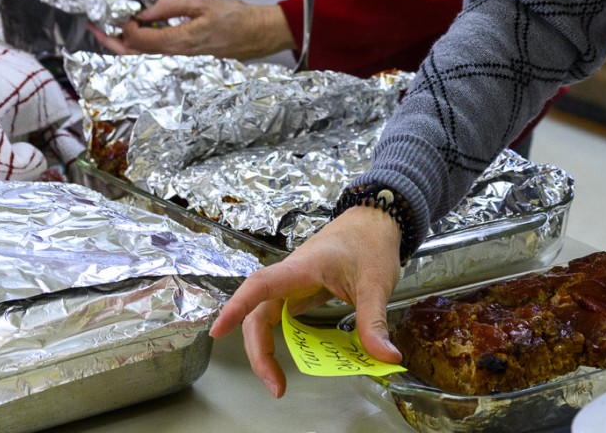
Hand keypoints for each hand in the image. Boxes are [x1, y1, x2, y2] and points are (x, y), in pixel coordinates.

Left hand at [93, 0, 292, 58]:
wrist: (259, 34)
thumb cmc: (235, 17)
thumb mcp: (201, 3)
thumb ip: (170, 5)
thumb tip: (143, 8)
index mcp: (179, 42)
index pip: (138, 39)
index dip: (124, 25)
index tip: (123, 9)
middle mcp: (177, 56)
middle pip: (134, 55)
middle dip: (111, 41)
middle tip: (95, 27)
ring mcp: (182, 60)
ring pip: (144, 57)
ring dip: (124, 44)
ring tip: (109, 30)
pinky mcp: (187, 59)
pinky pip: (157, 56)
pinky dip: (142, 46)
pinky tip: (138, 33)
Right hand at [209, 206, 404, 396]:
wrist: (375, 219)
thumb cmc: (370, 243)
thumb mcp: (376, 284)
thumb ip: (375, 322)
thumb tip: (387, 358)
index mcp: (302, 269)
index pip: (260, 286)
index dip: (236, 307)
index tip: (217, 332)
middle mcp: (291, 276)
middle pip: (258, 313)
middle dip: (259, 352)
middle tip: (276, 386)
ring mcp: (295, 283)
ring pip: (265, 317)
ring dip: (266, 348)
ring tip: (278, 381)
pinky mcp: (302, 289)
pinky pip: (282, 316)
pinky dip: (281, 338)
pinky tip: (290, 357)